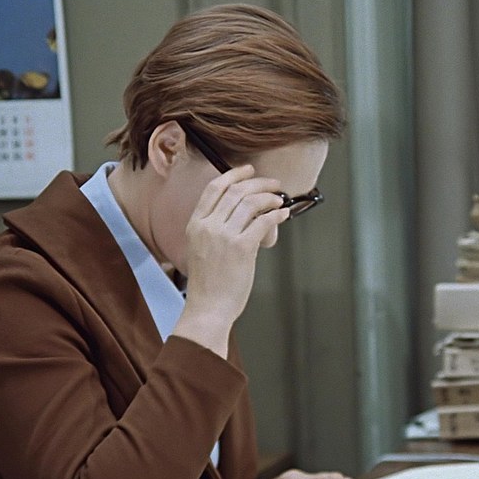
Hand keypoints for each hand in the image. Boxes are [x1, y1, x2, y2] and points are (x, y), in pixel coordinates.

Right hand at [173, 165, 288, 355]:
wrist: (208, 308)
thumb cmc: (209, 284)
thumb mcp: (201, 249)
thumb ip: (215, 229)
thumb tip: (244, 214)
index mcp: (195, 224)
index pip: (214, 189)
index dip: (233, 175)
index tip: (248, 170)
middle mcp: (208, 226)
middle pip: (236, 191)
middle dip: (258, 182)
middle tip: (272, 184)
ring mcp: (224, 237)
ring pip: (251, 203)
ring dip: (269, 197)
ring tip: (279, 200)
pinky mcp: (242, 248)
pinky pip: (263, 222)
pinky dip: (276, 214)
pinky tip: (282, 214)